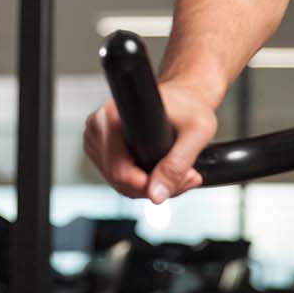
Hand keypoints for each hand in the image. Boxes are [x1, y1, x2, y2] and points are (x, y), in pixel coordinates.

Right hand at [83, 78, 220, 203]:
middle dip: (155, 186)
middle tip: (187, 176)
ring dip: (149, 186)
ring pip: (118, 183)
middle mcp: (99, 126)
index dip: (148, 184)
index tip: (175, 180)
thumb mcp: (196, 133)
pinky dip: (141, 181)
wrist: (184, 97)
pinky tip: (159, 168)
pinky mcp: (101, 148)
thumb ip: (177, 165)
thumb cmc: (190, 106)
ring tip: (176, 170)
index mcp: (113, 116)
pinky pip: (117, 179)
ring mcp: (97, 138)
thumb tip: (155, 195)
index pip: (119, 170)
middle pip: (118, 180)